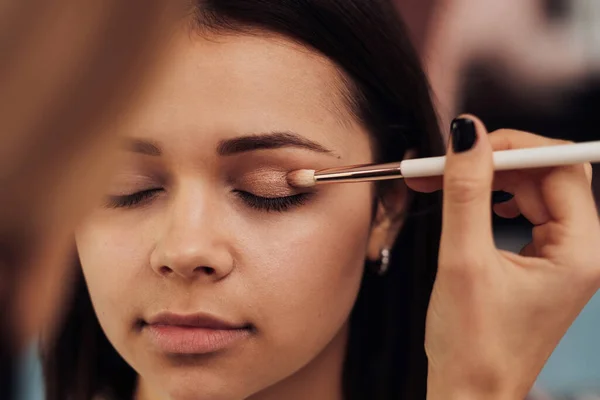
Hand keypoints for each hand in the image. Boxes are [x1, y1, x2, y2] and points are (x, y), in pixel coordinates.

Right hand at [406, 115, 599, 398]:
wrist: (470, 393)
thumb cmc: (473, 346)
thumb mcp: (462, 260)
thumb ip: (466, 192)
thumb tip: (468, 135)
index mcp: (580, 252)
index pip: (559, 167)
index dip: (513, 147)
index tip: (468, 145)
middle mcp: (582, 251)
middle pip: (547, 175)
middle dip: (496, 163)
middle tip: (448, 163)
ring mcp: (563, 258)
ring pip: (532, 191)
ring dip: (489, 181)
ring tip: (447, 183)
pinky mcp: (543, 264)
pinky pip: (524, 213)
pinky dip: (493, 202)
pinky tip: (473, 207)